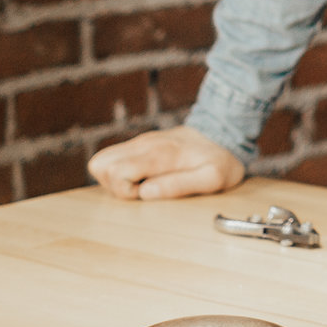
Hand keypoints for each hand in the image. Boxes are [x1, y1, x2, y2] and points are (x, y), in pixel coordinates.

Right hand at [86, 126, 243, 201]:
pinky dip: (120, 173)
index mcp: (159, 153)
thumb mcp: (212, 178)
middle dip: (115, 186)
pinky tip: (143, 177)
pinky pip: (113, 159)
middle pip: (100, 165)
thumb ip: (179, 186)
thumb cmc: (220, 159)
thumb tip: (145, 194)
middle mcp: (144, 144)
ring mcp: (140, 142)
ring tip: (143, 184)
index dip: (125, 191)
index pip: (115, 172)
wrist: (226, 132)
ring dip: (115, 179)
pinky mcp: (139, 144)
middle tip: (143, 190)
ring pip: (102, 161)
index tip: (148, 193)